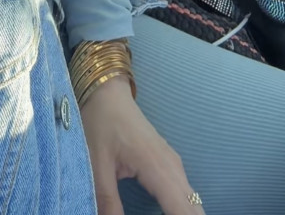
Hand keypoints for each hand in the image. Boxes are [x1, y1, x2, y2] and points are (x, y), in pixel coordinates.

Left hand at [80, 75, 205, 214]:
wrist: (105, 90)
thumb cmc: (99, 122)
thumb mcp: (96, 164)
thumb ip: (107, 201)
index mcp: (158, 169)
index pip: (184, 213)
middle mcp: (174, 169)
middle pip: (194, 212)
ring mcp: (174, 166)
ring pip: (192, 205)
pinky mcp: (169, 165)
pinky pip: (185, 196)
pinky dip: (183, 212)